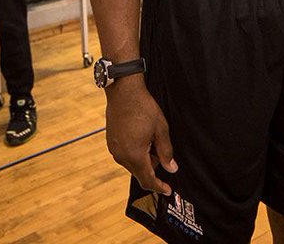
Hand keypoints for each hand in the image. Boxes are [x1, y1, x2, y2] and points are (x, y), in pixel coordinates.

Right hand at [105, 78, 176, 194]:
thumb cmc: (144, 109)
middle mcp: (121, 156)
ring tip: (152, 140)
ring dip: (144, 160)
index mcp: (135, 155)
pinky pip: (125, 155)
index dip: (159, 187)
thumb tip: (172, 168)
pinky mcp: (111, 143)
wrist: (124, 93)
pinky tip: (143, 138)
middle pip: (140, 172)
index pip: (148, 179)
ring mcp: (114, 150)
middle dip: (153, 168)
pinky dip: (136, 153)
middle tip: (162, 152)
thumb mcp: (161, 129)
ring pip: (132, 164)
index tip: (168, 190)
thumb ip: (166, 152)